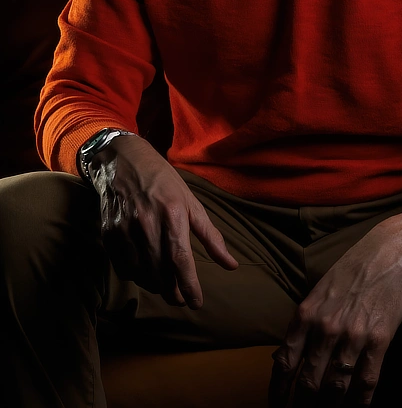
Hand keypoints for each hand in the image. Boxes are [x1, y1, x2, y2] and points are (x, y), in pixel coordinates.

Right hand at [88, 135, 237, 307]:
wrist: (124, 159)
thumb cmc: (164, 181)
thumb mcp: (191, 202)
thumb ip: (210, 236)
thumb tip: (231, 265)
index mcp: (173, 213)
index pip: (181, 259)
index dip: (189, 286)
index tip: (196, 303)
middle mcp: (148, 222)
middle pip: (161, 271)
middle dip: (173, 291)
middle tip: (180, 298)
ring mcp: (125, 228)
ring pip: (141, 273)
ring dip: (155, 285)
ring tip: (164, 286)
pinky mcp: (109, 232)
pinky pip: (123, 266)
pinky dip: (135, 275)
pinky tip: (144, 272)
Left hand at [268, 216, 401, 406]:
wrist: (390, 252)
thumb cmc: (352, 268)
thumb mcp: (319, 290)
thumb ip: (304, 322)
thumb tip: (287, 354)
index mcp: (306, 313)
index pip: (284, 362)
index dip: (278, 391)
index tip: (276, 405)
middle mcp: (325, 327)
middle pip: (308, 382)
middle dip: (302, 405)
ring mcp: (353, 336)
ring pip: (335, 387)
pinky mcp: (379, 340)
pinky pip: (366, 382)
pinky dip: (360, 402)